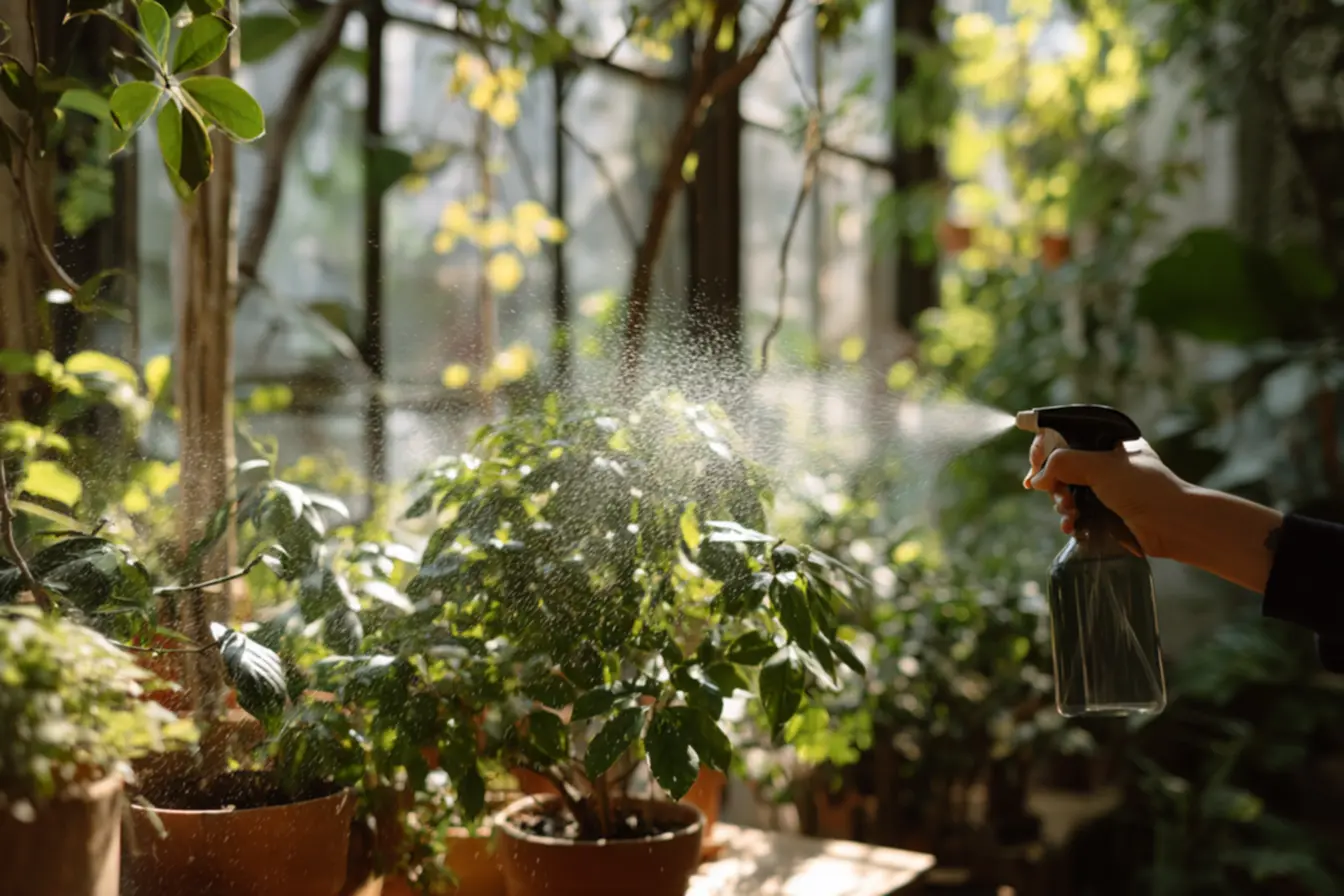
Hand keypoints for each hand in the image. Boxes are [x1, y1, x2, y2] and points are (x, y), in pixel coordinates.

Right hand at [1024, 436, 1190, 558]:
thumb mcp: (1100, 467)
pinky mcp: (1105, 512)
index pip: (1065, 436)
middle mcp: (1105, 461)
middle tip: (1054, 493)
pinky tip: (1071, 526)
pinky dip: (1069, 519)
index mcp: (1107, 441)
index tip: (1035, 467)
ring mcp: (1104, 487)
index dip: (1045, 449)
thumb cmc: (1143, 488)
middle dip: (1052, 482)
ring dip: (1060, 503)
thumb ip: (1063, 463)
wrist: (1174, 524)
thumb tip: (1038, 479)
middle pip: (1060, 466)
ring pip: (1065, 490)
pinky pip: (1076, 512)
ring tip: (1069, 512)